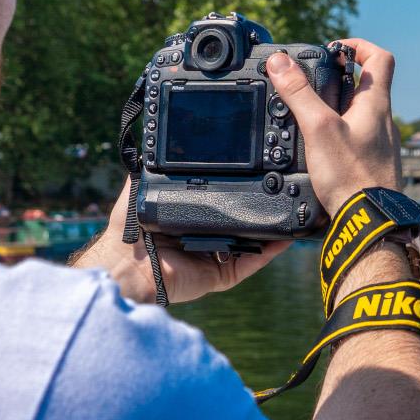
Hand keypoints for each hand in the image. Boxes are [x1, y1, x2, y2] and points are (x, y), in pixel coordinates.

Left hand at [71, 177, 291, 303]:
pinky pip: (252, 262)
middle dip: (260, 208)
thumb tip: (150, 145)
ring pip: (253, 242)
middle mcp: (207, 238)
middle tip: (280, 188)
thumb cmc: (131, 231)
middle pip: (241, 222)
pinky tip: (285, 234)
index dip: (239, 191)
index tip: (255, 172)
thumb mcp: (141, 192)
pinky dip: (270, 250)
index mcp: (191, 219)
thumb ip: (150, 172)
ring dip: (271, 228)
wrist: (130, 266)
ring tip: (290, 207)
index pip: (221, 203)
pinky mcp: (223, 275)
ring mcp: (217, 257)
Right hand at [266, 37, 401, 215]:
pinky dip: (340, 133)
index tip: (336, 48)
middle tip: (314, 81)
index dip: (359, 46)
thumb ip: (299, 94)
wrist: (369, 221)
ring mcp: (381, 144)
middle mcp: (383, 121)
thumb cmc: (351, 176)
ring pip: (361, 113)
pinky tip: (321, 147)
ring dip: (339, 107)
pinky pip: (358, 138)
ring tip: (311, 114)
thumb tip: (280, 63)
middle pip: (367, 86)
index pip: (380, 59)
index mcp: (376, 104)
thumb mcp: (318, 128)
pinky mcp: (373, 164)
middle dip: (340, 79)